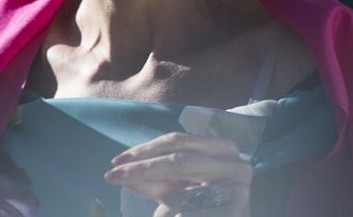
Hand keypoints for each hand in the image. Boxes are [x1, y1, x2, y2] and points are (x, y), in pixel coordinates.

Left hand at [104, 133, 251, 215]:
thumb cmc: (203, 204)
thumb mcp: (178, 188)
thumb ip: (154, 180)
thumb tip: (121, 172)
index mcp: (221, 149)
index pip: (176, 142)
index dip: (144, 150)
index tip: (116, 162)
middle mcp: (236, 164)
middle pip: (180, 161)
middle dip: (142, 168)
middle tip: (113, 175)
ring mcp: (239, 188)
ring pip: (188, 187)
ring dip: (156, 188)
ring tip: (127, 184)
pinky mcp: (238, 210)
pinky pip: (196, 208)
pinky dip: (178, 210)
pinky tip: (166, 212)